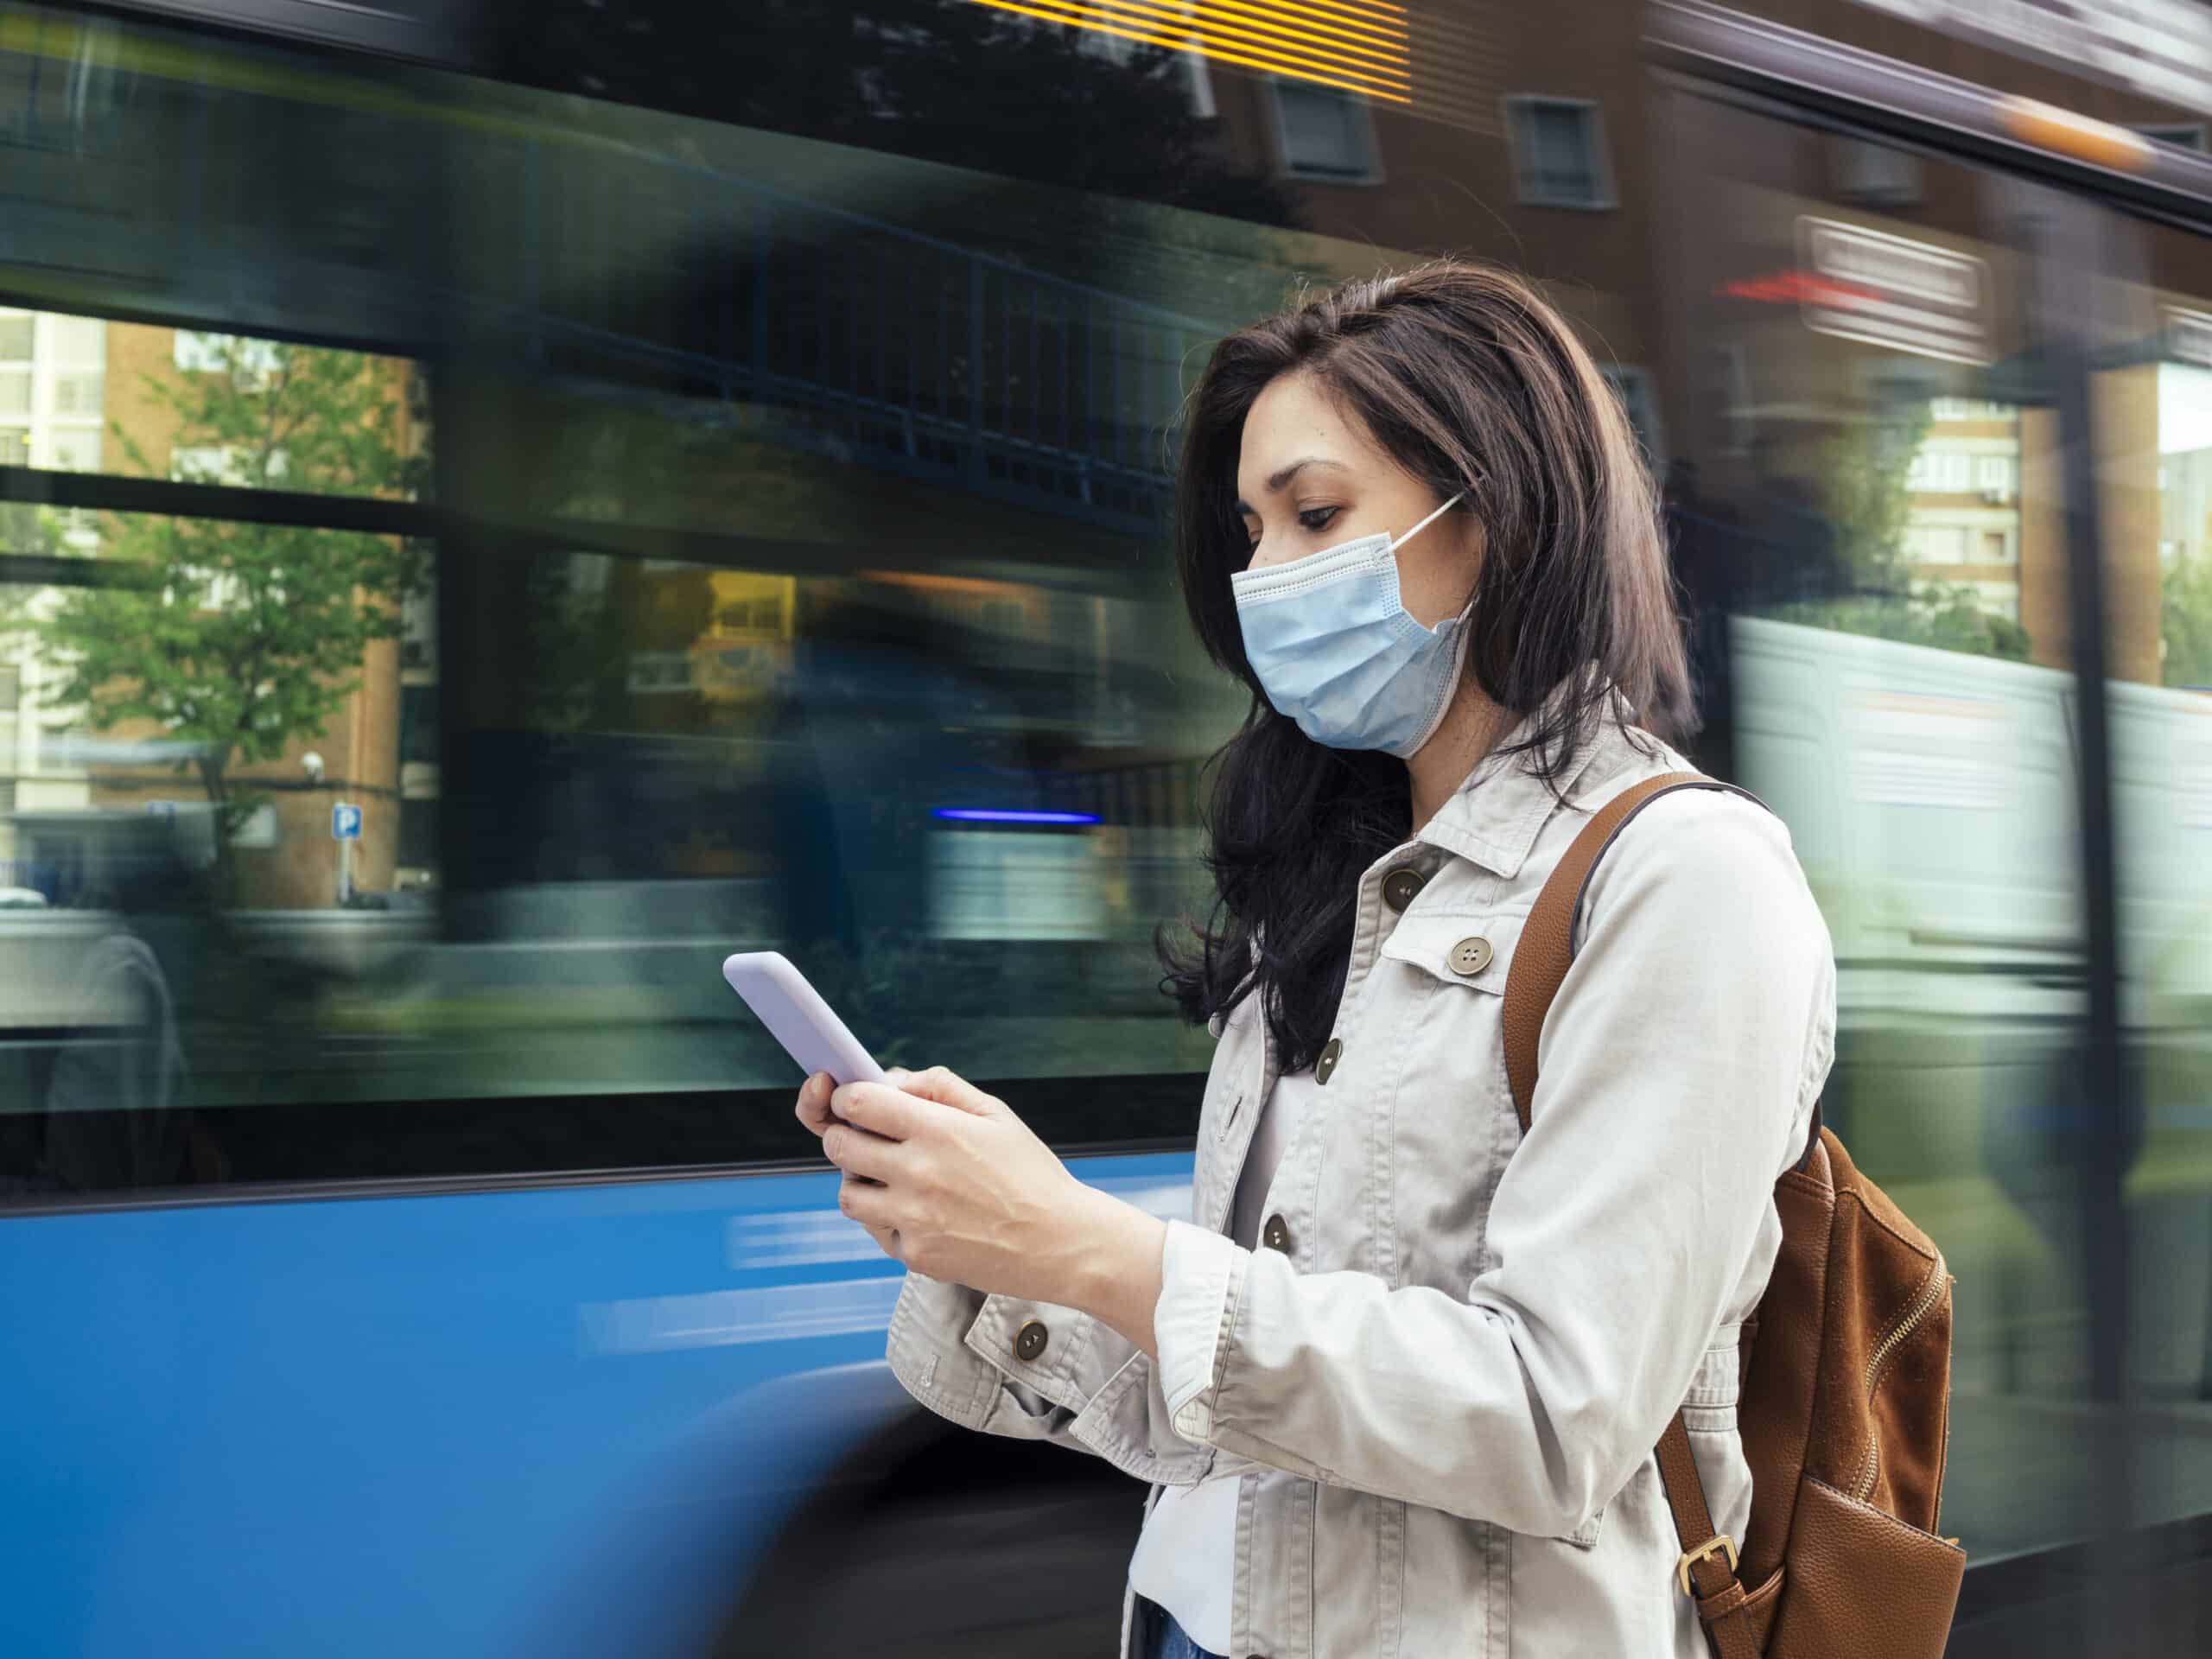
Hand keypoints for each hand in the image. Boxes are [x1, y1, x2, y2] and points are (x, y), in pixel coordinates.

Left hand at [791, 1065, 1165, 1345]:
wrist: (1062, 1244)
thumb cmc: (1031, 1175)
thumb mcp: (996, 1114)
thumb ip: (940, 1086)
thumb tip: (891, 1079)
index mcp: (939, 1129)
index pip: (858, 1102)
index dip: (847, 1098)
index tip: (854, 1103)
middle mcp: (919, 1172)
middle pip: (839, 1145)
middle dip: (845, 1135)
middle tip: (866, 1139)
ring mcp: (914, 1217)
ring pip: (848, 1192)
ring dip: (861, 1180)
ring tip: (893, 1179)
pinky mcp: (915, 1255)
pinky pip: (876, 1229)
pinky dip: (888, 1219)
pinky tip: (922, 1214)